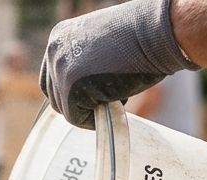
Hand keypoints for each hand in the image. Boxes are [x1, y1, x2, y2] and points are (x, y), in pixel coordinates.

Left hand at [39, 0, 196, 128]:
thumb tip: (83, 89)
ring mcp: (60, 68)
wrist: (154, 33)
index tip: (91, 96)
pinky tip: (112, 104)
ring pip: (65, 107)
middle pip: (55, 95)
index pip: (52, 78)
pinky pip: (76, 117)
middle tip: (106, 98)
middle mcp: (54, 51)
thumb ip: (85, 63)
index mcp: (60, 37)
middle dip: (79, 102)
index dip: (70, 92)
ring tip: (113, 96)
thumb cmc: (139, 39)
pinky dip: (93, 119)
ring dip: (88, 109)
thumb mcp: (101, 46)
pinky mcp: (70, 86)